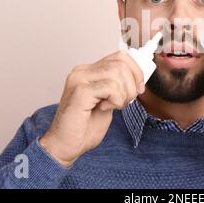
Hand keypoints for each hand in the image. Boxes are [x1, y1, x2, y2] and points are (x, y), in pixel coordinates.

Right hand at [40, 51, 143, 166]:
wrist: (65, 146)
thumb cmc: (84, 127)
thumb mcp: (109, 101)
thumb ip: (118, 86)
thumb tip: (138, 78)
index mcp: (89, 71)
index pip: (120, 56)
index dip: (136, 70)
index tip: (139, 88)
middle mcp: (82, 71)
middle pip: (121, 63)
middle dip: (132, 84)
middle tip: (125, 101)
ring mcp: (79, 79)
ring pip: (117, 73)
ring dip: (124, 93)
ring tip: (114, 106)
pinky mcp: (80, 91)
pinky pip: (110, 87)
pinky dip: (116, 100)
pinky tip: (105, 108)